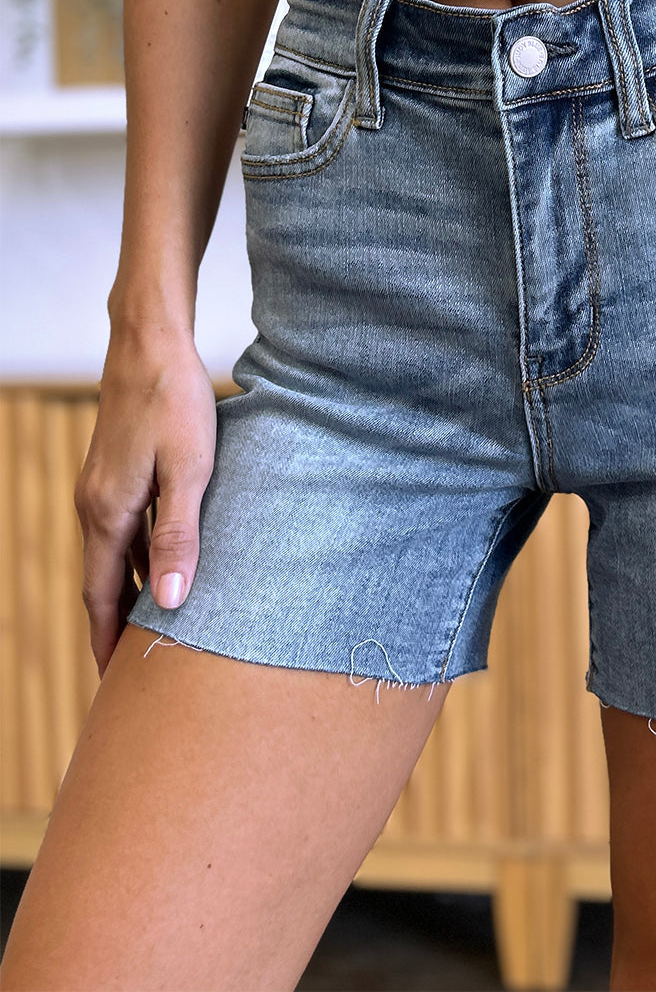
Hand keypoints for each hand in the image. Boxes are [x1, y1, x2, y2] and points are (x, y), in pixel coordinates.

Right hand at [74, 326, 217, 677]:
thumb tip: (168, 604)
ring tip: (153, 629)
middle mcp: (96, 503)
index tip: (115, 684)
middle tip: (136, 671)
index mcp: (107, 512)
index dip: (107, 641)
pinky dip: (137, 556)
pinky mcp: (118, 468)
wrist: (151, 341)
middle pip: (103, 581)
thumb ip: (179, 538)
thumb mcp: (190, 471)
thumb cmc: (175, 400)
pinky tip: (162, 565)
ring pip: (114, 554)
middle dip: (115, 625)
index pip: (100, 595)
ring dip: (128, 590)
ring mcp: (103, 485)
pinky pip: (124, 528)